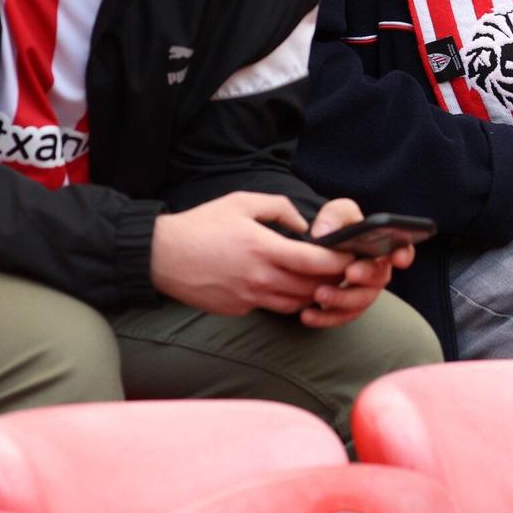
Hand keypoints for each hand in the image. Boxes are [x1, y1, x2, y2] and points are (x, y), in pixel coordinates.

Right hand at [149, 191, 355, 316]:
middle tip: (341, 270)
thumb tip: (303, 225)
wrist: (162, 257)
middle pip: (310, 287)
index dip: (338, 261)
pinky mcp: (238, 309)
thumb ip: (278, 208)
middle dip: (331, 280)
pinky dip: (285, 299)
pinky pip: (271, 307)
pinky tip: (284, 285)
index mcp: (263, 248)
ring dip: (310, 294)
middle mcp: (259, 277)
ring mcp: (249, 297)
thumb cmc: (202, 225)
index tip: (350, 256)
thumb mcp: (241, 202)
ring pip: (295, 304)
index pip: (314, 262)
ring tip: (318, 280)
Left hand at [301, 198, 408, 329]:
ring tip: (319, 294)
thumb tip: (324, 232)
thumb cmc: (335, 228)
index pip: (402, 249)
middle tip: (349, 272)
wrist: (315, 250)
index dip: (404, 254)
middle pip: (379, 277)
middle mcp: (377, 271)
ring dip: (342, 299)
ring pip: (361, 301)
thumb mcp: (336, 213)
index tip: (398, 258)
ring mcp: (363, 291)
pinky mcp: (347, 308)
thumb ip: (334, 215)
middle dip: (366, 275)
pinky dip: (325, 318)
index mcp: (381, 245)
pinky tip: (308, 314)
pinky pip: (342, 317)